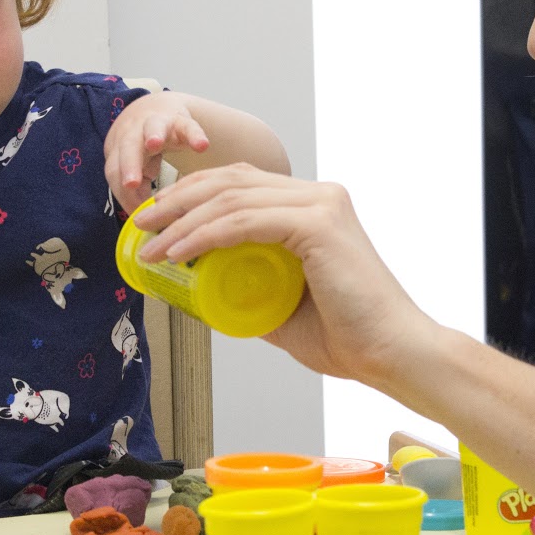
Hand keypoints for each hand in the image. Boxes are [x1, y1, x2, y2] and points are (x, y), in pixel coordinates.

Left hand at [105, 91, 211, 210]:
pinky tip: (202, 146)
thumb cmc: (142, 147)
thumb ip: (138, 191)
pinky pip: (188, 126)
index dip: (122, 192)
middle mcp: (134, 134)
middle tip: (131, 184)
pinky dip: (194, 135)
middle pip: (127, 148)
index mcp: (119, 150)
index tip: (137, 215)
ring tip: (153, 144)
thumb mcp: (137, 168)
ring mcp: (157, 124)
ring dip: (152, 135)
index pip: (114, 171)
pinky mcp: (181, 120)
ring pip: (152, 127)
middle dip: (129, 165)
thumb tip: (143, 218)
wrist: (156, 109)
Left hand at [130, 164, 436, 384]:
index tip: (158, 219)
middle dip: (178, 199)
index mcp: (314, 206)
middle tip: (143, 224)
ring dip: (182, 220)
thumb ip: (252, 287)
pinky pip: (245, 222)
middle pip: (231, 180)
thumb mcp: (284, 305)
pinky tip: (179, 251)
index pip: (241, 183)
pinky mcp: (319, 224)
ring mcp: (321, 205)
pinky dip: (205, 235)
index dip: (193, 195)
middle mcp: (319, 195)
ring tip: (151, 243)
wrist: (392, 354)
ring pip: (232, 198)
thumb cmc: (349, 335)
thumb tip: (208, 290)